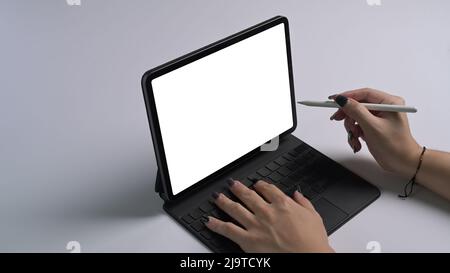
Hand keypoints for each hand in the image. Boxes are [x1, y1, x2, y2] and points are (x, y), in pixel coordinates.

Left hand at [204, 179, 332, 252]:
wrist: (309, 258)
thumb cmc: (313, 242)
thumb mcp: (314, 217)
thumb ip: (304, 203)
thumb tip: (298, 195)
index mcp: (282, 204)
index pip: (267, 189)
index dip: (260, 185)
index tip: (256, 184)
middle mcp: (266, 211)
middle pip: (248, 195)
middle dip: (238, 188)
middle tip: (232, 184)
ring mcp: (255, 225)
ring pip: (235, 208)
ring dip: (224, 201)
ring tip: (217, 197)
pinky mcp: (248, 240)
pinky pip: (228, 230)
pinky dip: (216, 225)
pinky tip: (209, 220)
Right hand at [330, 88, 421, 176]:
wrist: (402, 163)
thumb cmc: (395, 146)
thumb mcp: (372, 127)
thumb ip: (356, 111)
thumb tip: (342, 100)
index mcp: (389, 103)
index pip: (364, 93)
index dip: (347, 96)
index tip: (333, 100)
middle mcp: (385, 108)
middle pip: (358, 105)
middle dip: (348, 115)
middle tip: (338, 119)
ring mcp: (379, 117)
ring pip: (356, 116)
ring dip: (351, 127)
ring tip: (354, 137)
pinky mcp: (374, 127)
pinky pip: (358, 125)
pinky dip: (354, 133)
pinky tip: (357, 142)